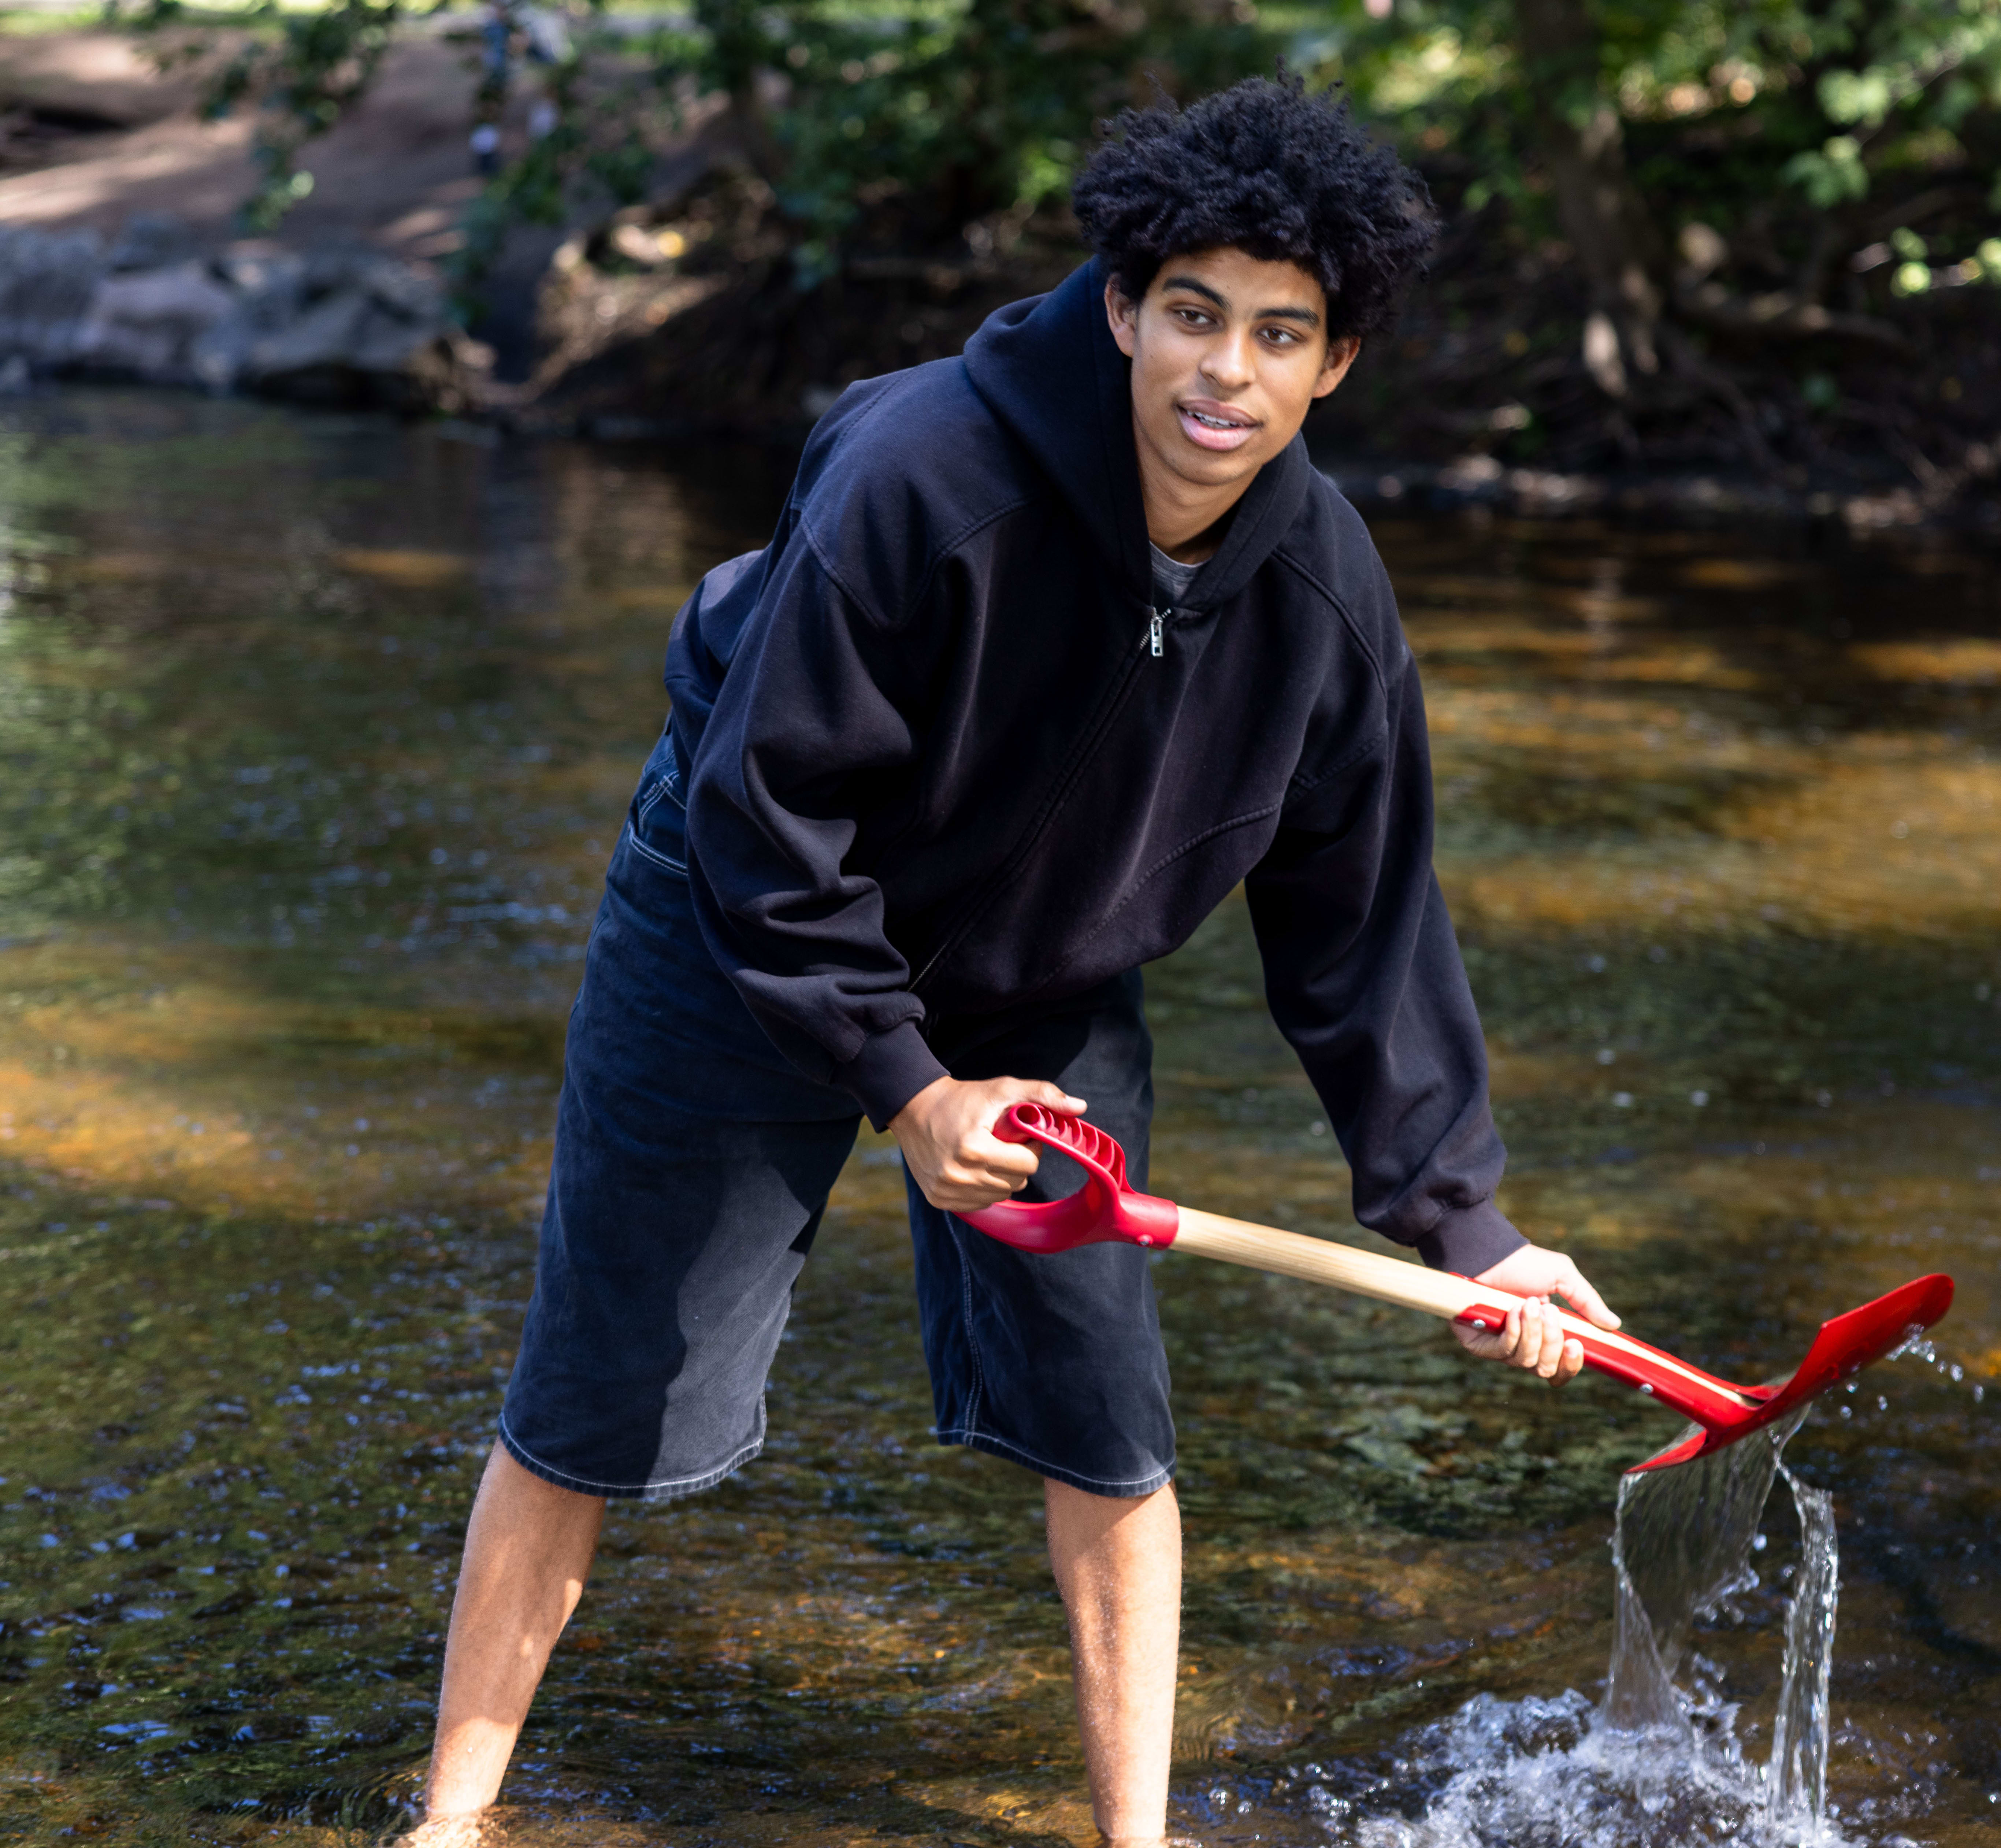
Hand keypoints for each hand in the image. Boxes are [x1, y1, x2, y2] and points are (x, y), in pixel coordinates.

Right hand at [889, 1075, 1084, 1211]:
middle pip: (1015, 1183)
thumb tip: (1080, 1107)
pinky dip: (982, 1188)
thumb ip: (1042, 1094)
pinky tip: (973, 1167)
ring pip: (999, 1195)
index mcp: (974, 1149)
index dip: (1030, 1148)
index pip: (1027, 1165)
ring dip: (1001, 1177)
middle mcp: (958, 1175)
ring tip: (988, 1153)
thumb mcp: (1002, 1089)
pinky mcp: (938, 1199)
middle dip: (1016, 1163)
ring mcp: (946, 1190)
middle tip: (1003, 1142)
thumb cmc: (963, 1098)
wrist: (913, 1108)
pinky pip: (978, 1203)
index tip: (1019, 1134)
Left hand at [1450, 1243, 1619, 1384]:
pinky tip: (1512, 1310)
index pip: (1563, 1369)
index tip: (1575, 1344)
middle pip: (1547, 1370)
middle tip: (1549, 1311)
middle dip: (1552, 1340)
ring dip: (1532, 1331)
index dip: (1571, 1364)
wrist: (1488, 1253)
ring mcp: (1501, 1348)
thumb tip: (1614, 1325)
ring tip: (1528, 1303)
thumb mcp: (1563, 1277)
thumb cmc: (1523, 1264)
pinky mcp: (1480, 1345)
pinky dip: (1513, 1331)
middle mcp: (1525, 1348)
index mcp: (1546, 1337)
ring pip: (1527, 1361)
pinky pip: (1503, 1352)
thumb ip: (1587, 1302)